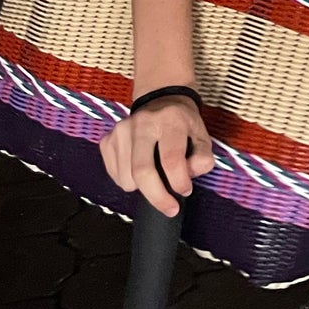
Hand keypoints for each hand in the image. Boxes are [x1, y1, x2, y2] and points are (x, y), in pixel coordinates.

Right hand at [100, 96, 214, 217]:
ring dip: (143, 189)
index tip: (185, 192)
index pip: (170, 158)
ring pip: (126, 178)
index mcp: (169, 119)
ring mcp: (120, 131)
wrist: (160, 100)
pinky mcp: (106, 140)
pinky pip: (115, 176)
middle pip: (142, 172)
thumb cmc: (183, 123)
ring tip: (156, 177)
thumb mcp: (202, 135)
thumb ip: (202, 157)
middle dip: (157, 197)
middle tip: (170, 208)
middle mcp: (141, 123)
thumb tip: (191, 174)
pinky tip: (139, 169)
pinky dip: (128, 182)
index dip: (178, 182)